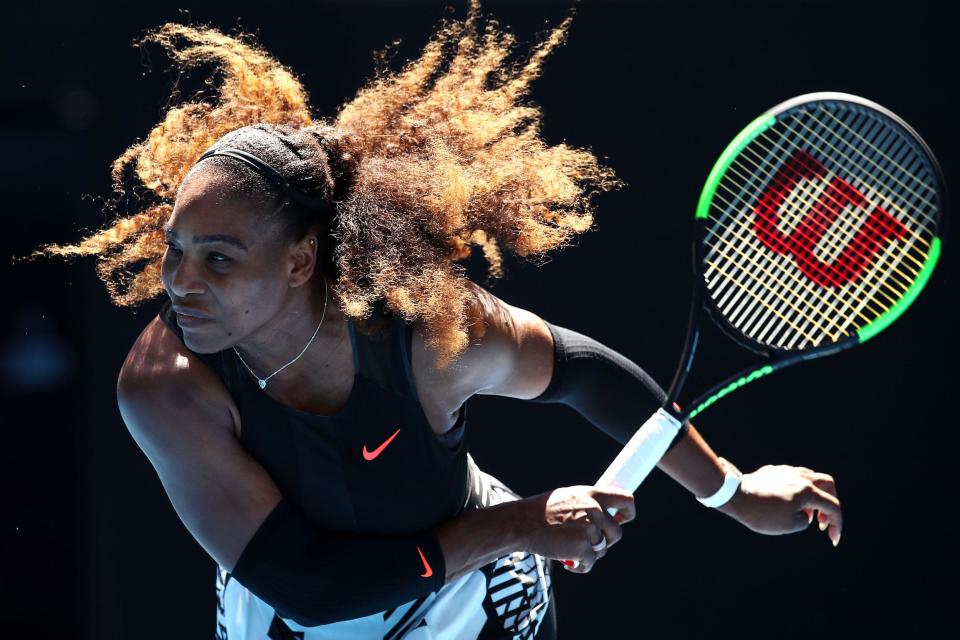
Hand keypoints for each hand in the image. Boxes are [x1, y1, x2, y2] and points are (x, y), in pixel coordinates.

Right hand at [521, 485, 635, 573]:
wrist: (524, 523)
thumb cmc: (543, 511)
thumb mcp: (569, 497)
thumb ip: (589, 503)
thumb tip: (606, 513)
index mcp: (592, 494)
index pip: (626, 500)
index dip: (629, 513)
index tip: (622, 520)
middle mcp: (595, 510)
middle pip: (617, 533)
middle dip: (606, 541)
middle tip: (589, 543)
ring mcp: (590, 529)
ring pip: (602, 549)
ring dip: (589, 553)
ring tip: (570, 549)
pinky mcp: (583, 547)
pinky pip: (591, 562)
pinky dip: (580, 566)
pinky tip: (568, 561)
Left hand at [718, 458, 841, 546]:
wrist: (735, 496)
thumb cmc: (761, 513)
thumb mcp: (789, 525)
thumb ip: (805, 519)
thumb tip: (804, 511)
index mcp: (807, 491)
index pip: (832, 506)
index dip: (837, 524)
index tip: (833, 539)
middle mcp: (800, 477)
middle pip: (827, 484)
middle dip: (830, 503)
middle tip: (822, 521)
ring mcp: (787, 471)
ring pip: (811, 478)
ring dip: (814, 496)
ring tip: (805, 514)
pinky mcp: (774, 471)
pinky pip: (794, 478)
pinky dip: (799, 491)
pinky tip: (788, 503)